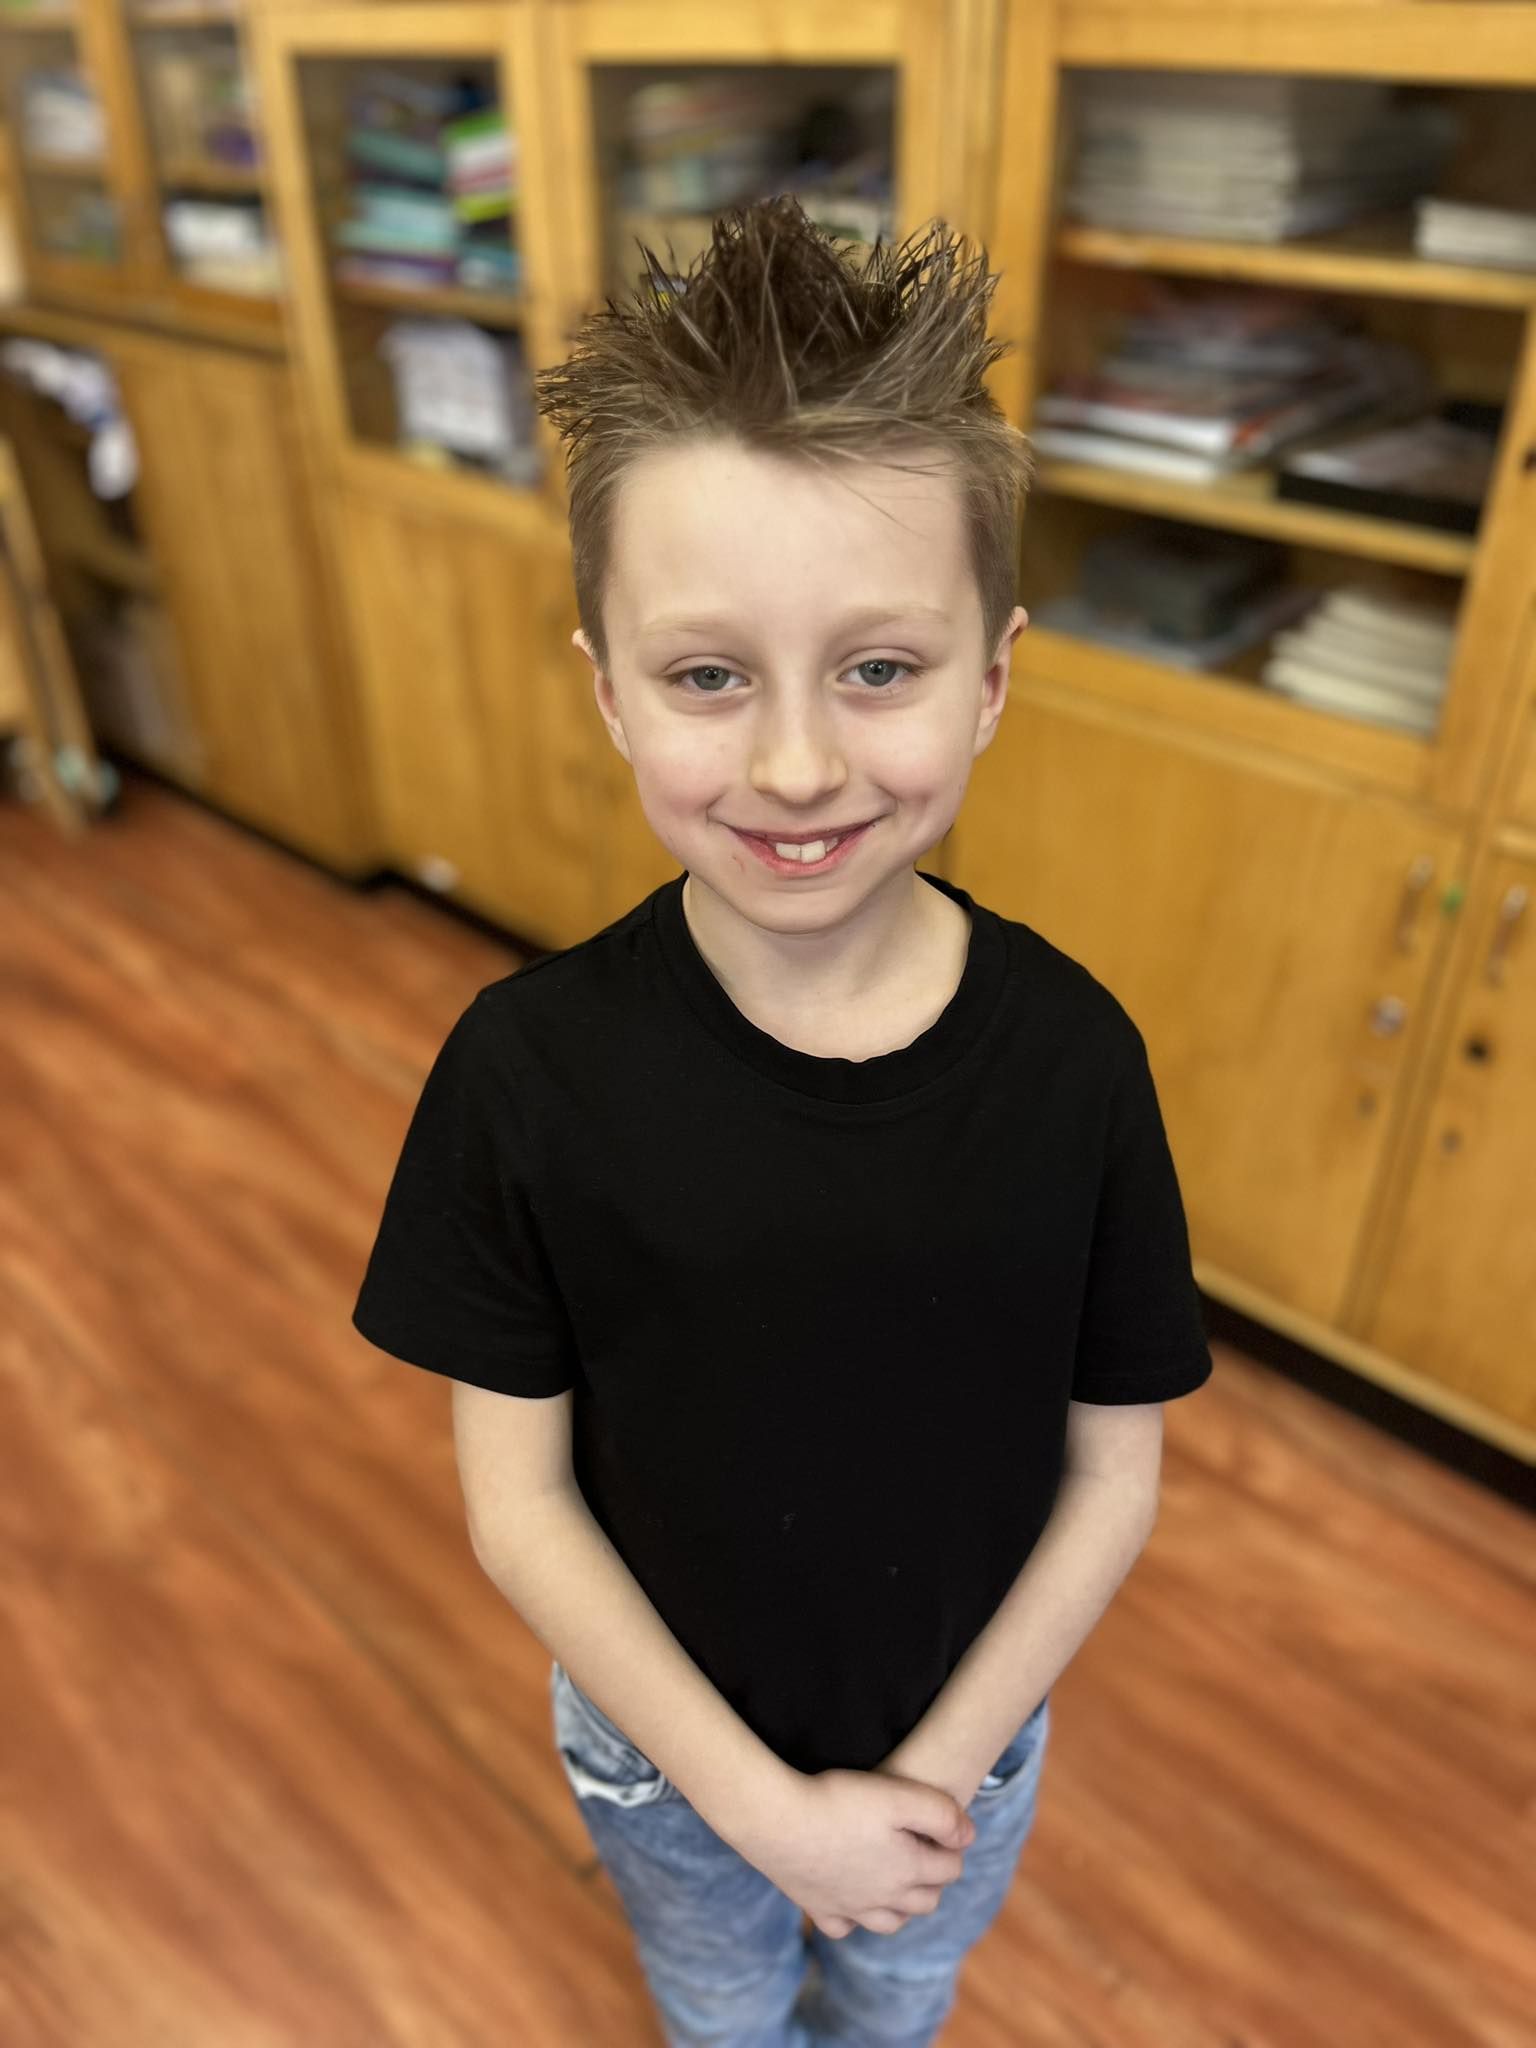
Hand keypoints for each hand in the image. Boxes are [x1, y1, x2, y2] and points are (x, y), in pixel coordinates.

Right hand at [726, 1765, 976, 1940]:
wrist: (778, 1821)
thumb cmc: (840, 1802)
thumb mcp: (899, 1795)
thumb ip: (942, 1814)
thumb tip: (969, 1837)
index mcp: (908, 1870)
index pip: (950, 1868)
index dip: (952, 1845)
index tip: (944, 1828)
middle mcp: (885, 1899)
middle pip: (926, 1900)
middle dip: (933, 1878)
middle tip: (924, 1849)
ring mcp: (851, 1908)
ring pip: (891, 1921)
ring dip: (902, 1904)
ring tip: (897, 1878)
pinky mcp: (818, 1908)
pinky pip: (846, 1927)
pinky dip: (856, 1918)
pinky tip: (852, 1898)